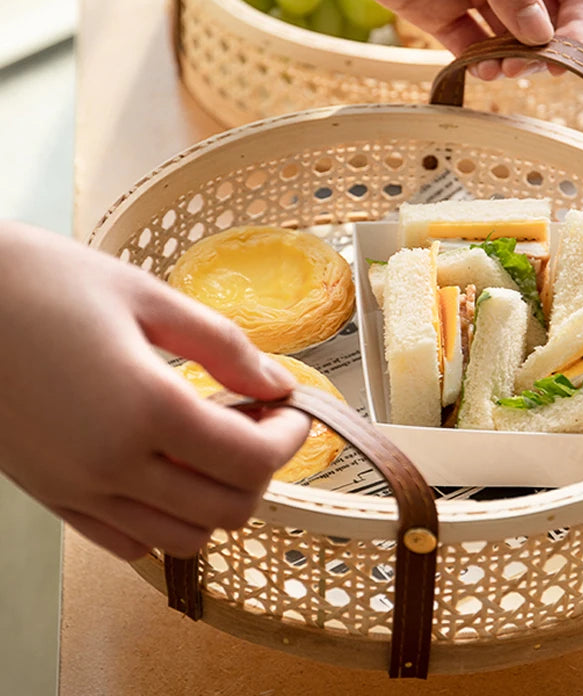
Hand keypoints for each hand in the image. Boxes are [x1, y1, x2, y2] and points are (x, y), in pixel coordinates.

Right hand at [0, 222, 309, 559]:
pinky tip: (170, 471)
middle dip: (264, 470)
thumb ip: (222, 345)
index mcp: (146, 408)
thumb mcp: (147, 297)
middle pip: (228, 509)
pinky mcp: (52, 496)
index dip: (290, 438)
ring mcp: (78, 489)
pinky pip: (128, 542)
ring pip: (183, 537)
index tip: (294, 410)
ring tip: (217, 445)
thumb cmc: (44, 284)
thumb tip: (276, 381)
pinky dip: (168, 521)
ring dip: (220, 498)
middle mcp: (112, 464)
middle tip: (262, 424)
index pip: (252, 460)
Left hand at [263, 0, 582, 78]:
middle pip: (546, 18)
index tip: (565, 55)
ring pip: (509, 38)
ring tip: (504, 71)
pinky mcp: (437, 11)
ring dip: (513, 60)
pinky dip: (480, 63)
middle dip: (545, 48)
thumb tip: (542, 37)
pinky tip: (482, 70)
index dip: (578, 23)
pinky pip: (469, 47)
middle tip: (529, 68)